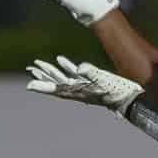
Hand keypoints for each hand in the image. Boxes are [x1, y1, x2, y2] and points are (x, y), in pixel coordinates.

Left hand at [26, 56, 142, 116]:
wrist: (129, 98)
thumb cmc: (116, 91)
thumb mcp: (103, 81)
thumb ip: (91, 73)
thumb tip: (79, 67)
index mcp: (78, 92)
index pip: (56, 89)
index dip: (42, 87)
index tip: (29, 86)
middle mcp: (78, 90)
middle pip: (55, 83)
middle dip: (42, 77)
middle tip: (30, 70)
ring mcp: (84, 86)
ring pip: (62, 78)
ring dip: (50, 71)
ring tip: (37, 65)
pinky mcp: (90, 80)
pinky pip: (74, 73)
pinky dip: (66, 66)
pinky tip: (60, 59)